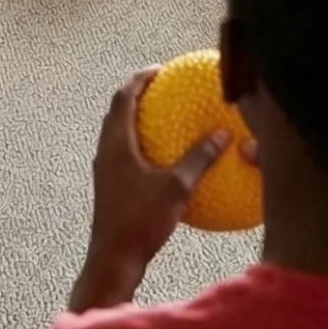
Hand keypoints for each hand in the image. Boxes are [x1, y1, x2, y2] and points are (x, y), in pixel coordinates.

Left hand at [73, 69, 234, 310]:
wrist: (113, 259)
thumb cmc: (141, 221)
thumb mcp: (176, 187)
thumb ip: (199, 158)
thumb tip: (222, 134)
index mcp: (116, 144)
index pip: (123, 97)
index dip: (140, 79)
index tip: (160, 69)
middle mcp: (106, 152)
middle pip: (117, 112)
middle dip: (137, 95)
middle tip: (162, 88)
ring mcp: (106, 170)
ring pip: (118, 134)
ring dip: (137, 120)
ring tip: (163, 117)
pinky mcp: (110, 187)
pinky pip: (124, 154)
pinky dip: (141, 145)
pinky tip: (164, 159)